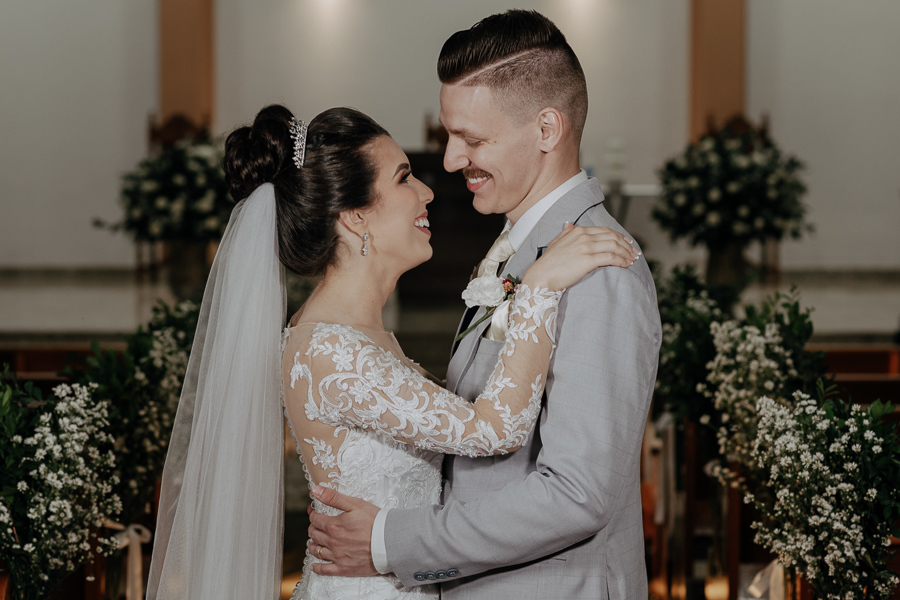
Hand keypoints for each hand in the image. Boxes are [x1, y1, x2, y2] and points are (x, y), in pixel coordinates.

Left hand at [307, 485, 379, 576]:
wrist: (389, 542)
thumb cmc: (375, 521)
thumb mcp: (355, 504)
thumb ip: (333, 497)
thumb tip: (315, 491)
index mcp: (333, 525)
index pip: (315, 519)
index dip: (313, 515)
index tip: (314, 513)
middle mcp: (332, 541)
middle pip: (314, 534)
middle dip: (313, 528)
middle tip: (315, 526)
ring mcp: (337, 556)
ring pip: (317, 551)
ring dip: (312, 546)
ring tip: (313, 542)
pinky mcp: (343, 568)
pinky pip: (325, 570)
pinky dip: (317, 568)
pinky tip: (314, 566)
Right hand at [522, 224, 638, 290]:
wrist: (542, 276)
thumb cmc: (548, 263)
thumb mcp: (556, 242)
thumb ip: (565, 233)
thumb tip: (569, 224)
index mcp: (578, 231)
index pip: (605, 230)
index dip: (618, 236)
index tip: (627, 242)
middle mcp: (583, 236)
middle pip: (612, 237)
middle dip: (626, 244)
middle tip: (634, 252)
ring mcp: (586, 247)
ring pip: (614, 246)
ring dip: (626, 252)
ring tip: (632, 259)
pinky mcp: (588, 260)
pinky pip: (611, 257)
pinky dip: (621, 260)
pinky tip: (626, 264)